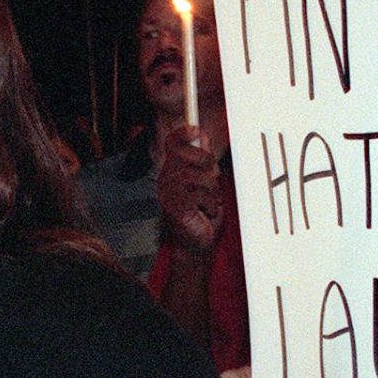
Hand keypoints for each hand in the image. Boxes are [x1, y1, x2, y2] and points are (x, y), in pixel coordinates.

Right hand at [155, 124, 223, 250]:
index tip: (195, 130)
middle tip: (212, 180)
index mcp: (172, 172)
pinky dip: (211, 206)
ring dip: (212, 191)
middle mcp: (166, 180)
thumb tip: (201, 136)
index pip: (172, 144)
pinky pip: (201, 195)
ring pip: (198, 176)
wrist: (196, 247)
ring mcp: (168, 194)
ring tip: (209, 204)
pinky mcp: (175, 207)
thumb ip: (204, 161)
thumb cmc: (202, 217)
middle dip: (207, 164)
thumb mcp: (207, 183)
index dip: (182, 133)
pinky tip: (205, 214)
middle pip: (187, 154)